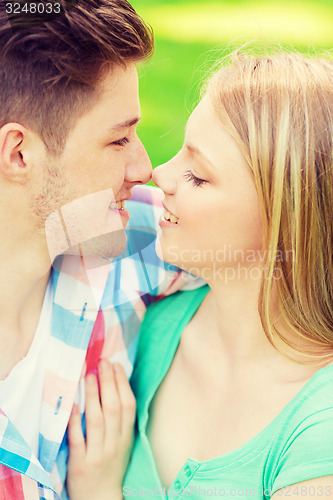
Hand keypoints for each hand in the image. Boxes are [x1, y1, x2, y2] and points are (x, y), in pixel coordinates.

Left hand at [66, 361, 135, 499]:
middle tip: (103, 362)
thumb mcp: (122, 443)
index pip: (128, 406)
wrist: (101, 499)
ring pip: (97, 421)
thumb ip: (120, 420)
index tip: (116, 365)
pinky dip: (76, 423)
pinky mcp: (81, 464)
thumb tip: (114, 386)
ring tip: (89, 375)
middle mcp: (114, 444)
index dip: (123, 384)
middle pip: (114, 409)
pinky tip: (73, 406)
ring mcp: (98, 454)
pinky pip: (78, 441)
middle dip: (109, 383)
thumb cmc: (111, 465)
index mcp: (126, 437)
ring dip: (93, 397)